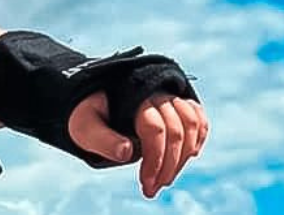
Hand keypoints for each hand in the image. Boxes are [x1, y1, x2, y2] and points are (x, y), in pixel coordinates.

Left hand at [68, 91, 208, 198]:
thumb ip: (103, 140)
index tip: (146, 184)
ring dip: (185, 156)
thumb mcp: (84, 128)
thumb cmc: (88, 117)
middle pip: (176, 131)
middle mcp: (155, 94)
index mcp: (132, 97)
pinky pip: (198, 117)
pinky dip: (200, 137)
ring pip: (191, 124)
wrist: (93, 103)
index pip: (155, 129)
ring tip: (167, 178)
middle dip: (169, 166)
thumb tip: (127, 152)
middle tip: (154, 188)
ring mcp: (168, 97)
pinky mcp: (176, 104)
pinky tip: (189, 156)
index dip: (155, 160)